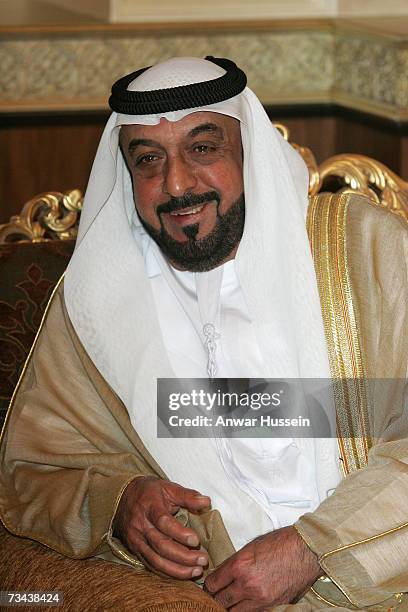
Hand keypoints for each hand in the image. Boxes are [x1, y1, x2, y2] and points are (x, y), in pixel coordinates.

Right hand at [113, 476, 210, 578]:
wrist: (121, 498)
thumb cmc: (149, 492)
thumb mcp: (168, 487)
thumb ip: (188, 495)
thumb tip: (206, 502)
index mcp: (149, 507)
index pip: (163, 522)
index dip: (180, 533)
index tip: (196, 540)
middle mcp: (141, 526)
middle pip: (161, 545)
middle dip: (183, 556)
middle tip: (203, 560)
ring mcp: (136, 540)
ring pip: (156, 560)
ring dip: (177, 569)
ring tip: (196, 571)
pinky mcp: (136, 551)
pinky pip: (151, 565)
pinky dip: (167, 573)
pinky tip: (183, 574)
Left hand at [204, 526, 322, 609]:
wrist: (305, 550)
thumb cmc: (280, 543)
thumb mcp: (251, 547)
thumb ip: (235, 562)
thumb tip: (223, 574)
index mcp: (239, 565)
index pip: (213, 584)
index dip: (208, 586)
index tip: (209, 586)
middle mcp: (247, 584)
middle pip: (220, 601)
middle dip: (216, 598)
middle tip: (216, 596)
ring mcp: (260, 598)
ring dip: (230, 607)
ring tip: (230, 601)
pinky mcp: (272, 606)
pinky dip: (246, 610)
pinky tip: (246, 604)